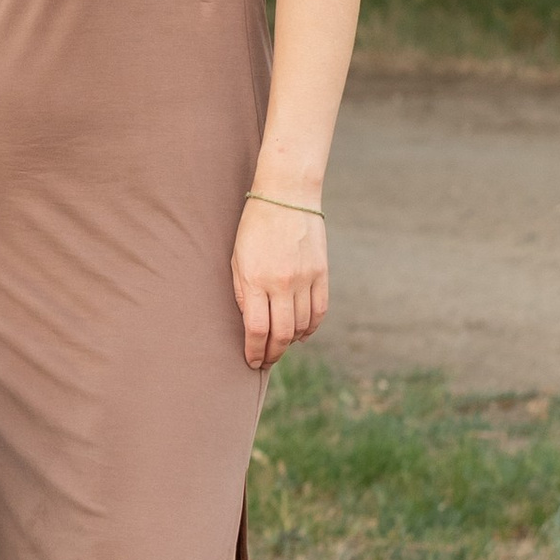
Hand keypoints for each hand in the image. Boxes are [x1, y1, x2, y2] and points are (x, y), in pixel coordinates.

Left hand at [232, 195, 327, 370]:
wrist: (286, 197)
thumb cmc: (254, 228)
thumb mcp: (237, 259)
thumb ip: (243, 293)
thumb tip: (252, 324)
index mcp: (257, 279)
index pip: (257, 329)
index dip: (255, 351)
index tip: (252, 361)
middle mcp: (283, 283)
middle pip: (282, 333)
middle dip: (273, 353)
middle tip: (267, 360)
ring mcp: (305, 279)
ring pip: (302, 326)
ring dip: (292, 342)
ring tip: (281, 346)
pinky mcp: (322, 274)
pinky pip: (319, 311)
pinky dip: (311, 328)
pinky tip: (302, 333)